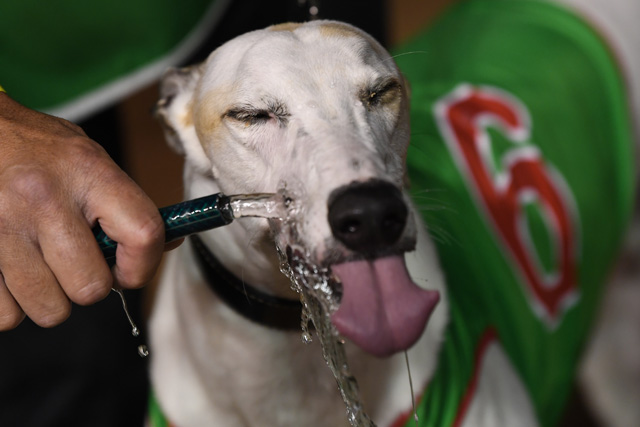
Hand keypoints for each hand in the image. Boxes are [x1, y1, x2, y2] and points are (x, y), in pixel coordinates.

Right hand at [0, 93, 165, 329]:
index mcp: (89, 173)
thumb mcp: (91, 160)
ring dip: (50, 297)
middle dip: (89, 285)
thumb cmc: (38, 150)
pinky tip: (12, 271)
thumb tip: (170, 242)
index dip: (143, 266)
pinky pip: (5, 315)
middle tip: (76, 262)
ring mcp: (3, 227)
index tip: (129, 269)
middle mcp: (45, 199)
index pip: (144, 234)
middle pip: (90, 287)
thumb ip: (127, 203)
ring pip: (49, 309)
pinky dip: (12, 304)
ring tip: (42, 265)